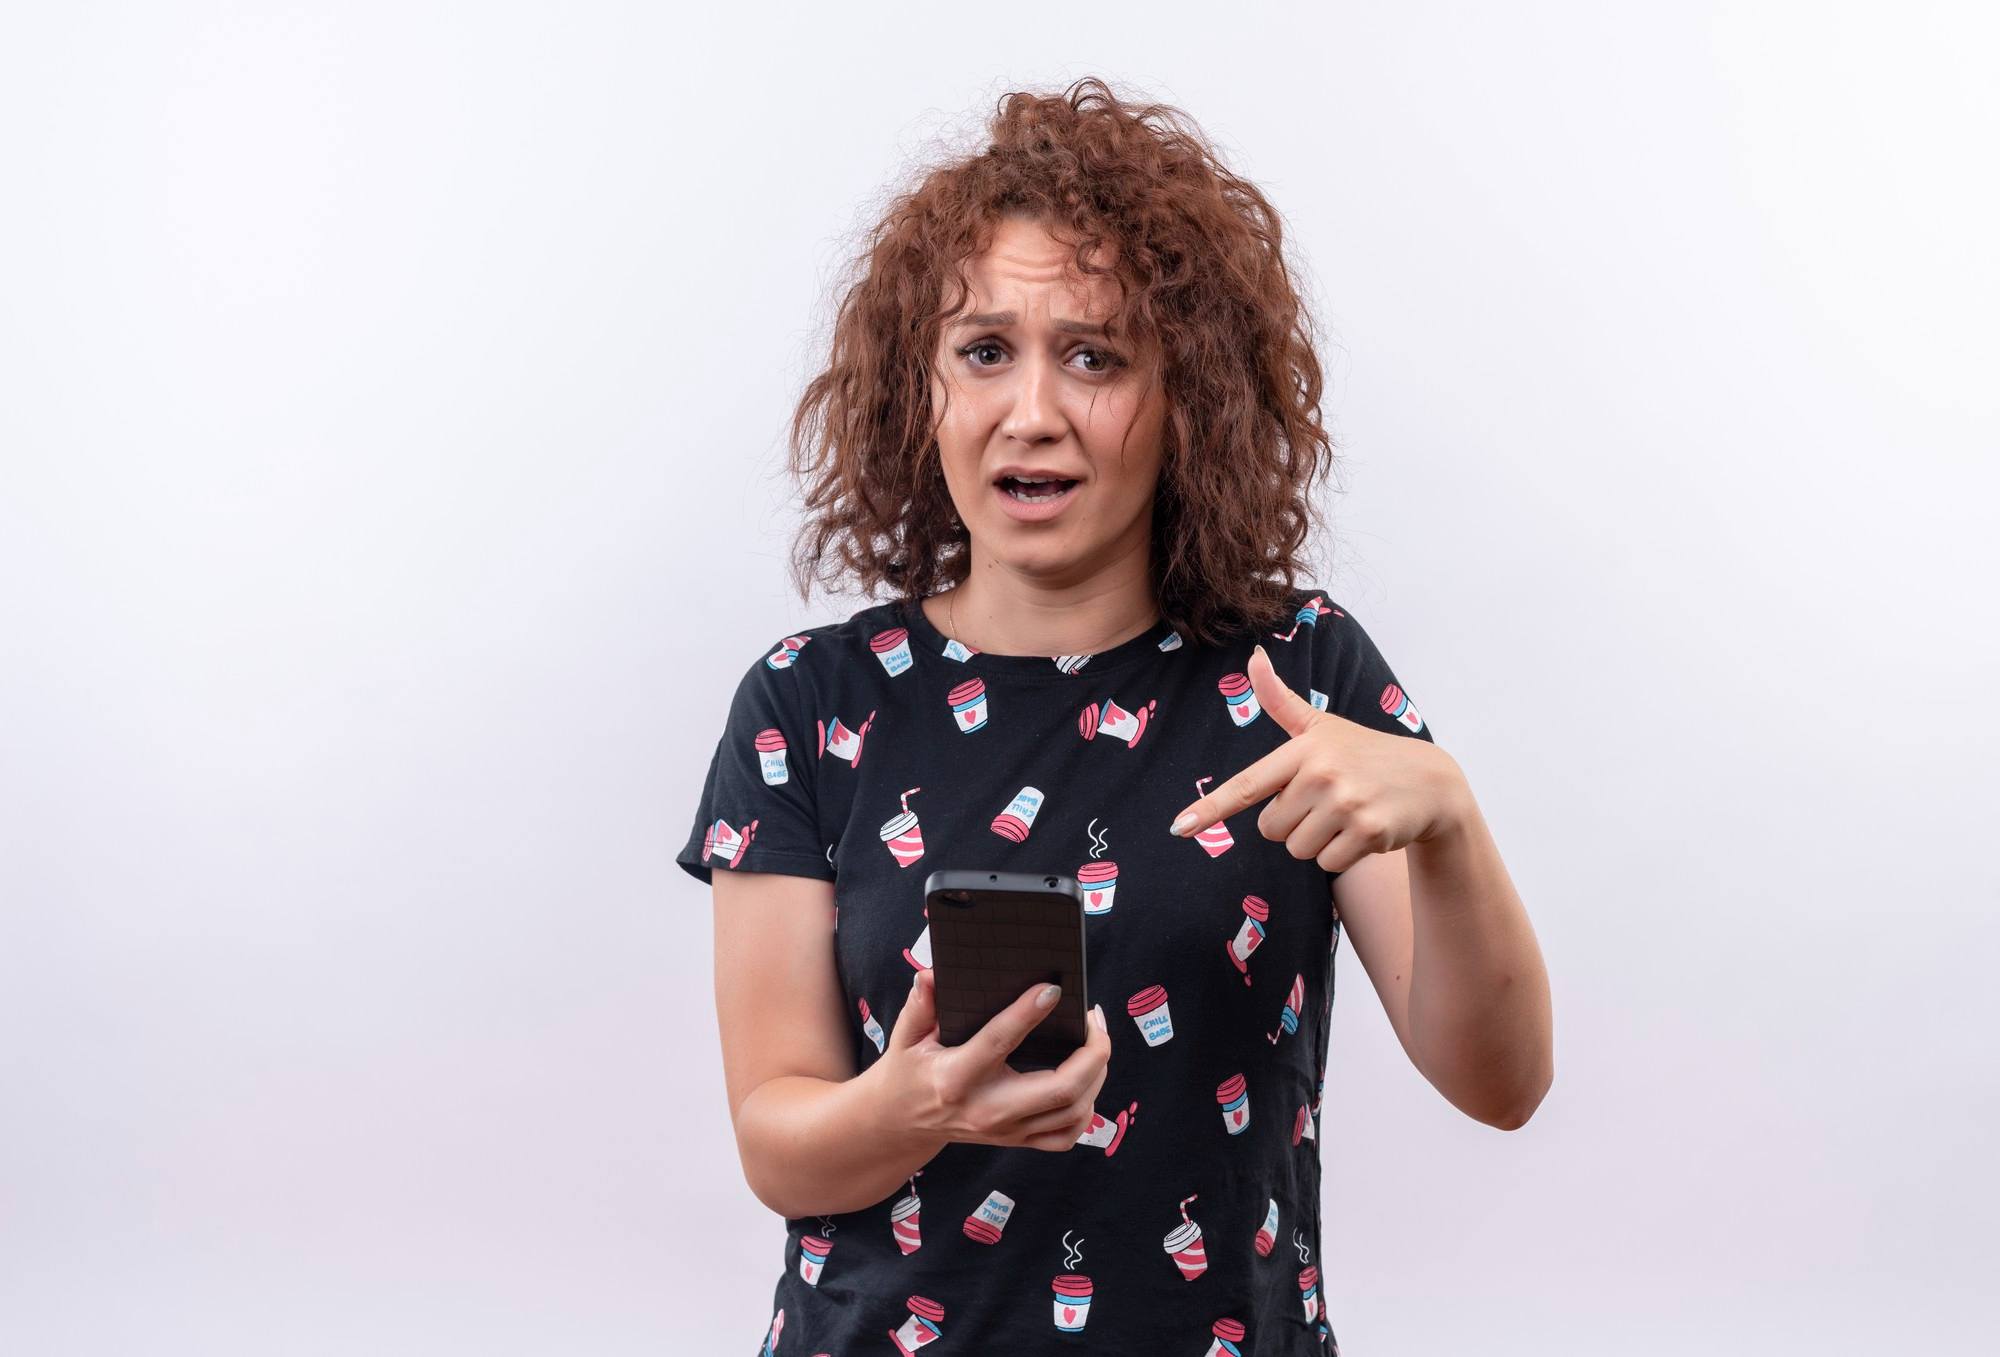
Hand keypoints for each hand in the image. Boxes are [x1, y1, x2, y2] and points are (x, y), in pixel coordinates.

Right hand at [878, 969, 1111, 1151]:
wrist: (900, 1123)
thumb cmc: (907, 1071)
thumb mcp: (905, 1036)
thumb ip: (920, 1005)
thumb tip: (931, 976)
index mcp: (957, 1077)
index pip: (1000, 1041)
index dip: (1029, 1012)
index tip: (1053, 988)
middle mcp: (987, 1109)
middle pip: (1060, 1088)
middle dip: (1093, 1052)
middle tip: (1094, 1017)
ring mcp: (1006, 1130)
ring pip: (1073, 1111)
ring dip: (1096, 1074)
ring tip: (1096, 1040)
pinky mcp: (1016, 1140)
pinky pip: (1067, 1136)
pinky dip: (1086, 1109)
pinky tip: (1087, 1081)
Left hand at [1168, 643, 1465, 871]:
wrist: (1430, 782)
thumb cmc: (1364, 752)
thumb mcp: (1321, 725)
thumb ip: (1280, 700)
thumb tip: (1253, 656)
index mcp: (1303, 749)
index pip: (1247, 785)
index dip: (1210, 809)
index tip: (1179, 828)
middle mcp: (1322, 774)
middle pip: (1270, 829)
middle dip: (1293, 823)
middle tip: (1326, 801)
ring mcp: (1346, 804)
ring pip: (1298, 849)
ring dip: (1318, 841)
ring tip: (1346, 814)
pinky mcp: (1368, 833)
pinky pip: (1328, 863)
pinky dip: (1342, 855)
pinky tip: (1363, 831)